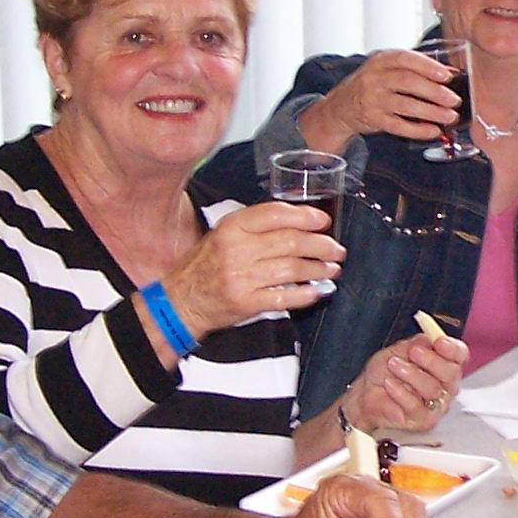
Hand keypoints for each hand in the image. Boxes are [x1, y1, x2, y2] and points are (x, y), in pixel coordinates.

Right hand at [153, 200, 342, 343]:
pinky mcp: (246, 302)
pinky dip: (306, 293)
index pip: (276, 214)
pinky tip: (318, 291)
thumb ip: (256, 226)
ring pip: (292, 269)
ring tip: (332, 269)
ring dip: (318, 269)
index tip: (324, 222)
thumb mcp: (224, 234)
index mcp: (232, 226)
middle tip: (336, 249)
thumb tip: (300, 222)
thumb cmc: (206, 265)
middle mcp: (237, 249)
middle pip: (291, 242)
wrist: (181, 300)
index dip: (306, 217)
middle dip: (321, 245)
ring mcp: (241, 277)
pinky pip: (285, 296)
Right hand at [298, 48, 460, 149]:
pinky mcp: (373, 119)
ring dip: (431, 112)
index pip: (405, 59)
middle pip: (408, 82)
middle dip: (435, 92)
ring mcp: (373, 100)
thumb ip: (415, 69)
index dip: (428, 66)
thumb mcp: (387, 69)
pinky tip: (433, 130)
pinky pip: (399, 126)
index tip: (447, 75)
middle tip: (454, 99)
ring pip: (405, 105)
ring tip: (450, 116)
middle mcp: (375, 78)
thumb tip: (449, 74)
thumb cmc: (370, 85)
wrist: (340, 106)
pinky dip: (418, 130)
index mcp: (381, 61)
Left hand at [341, 330, 468, 433]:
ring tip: (393, 365)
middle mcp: (444, 385)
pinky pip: (416, 405)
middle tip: (413, 352)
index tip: (439, 342)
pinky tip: (390, 384)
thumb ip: (416, 344)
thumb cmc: (384, 374)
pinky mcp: (424, 420)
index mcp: (443, 364)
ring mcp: (436, 404)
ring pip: (432, 388)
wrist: (364, 395)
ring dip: (410, 374)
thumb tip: (430, 338)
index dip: (452, 348)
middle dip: (431, 360)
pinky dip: (400, 392)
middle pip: (451, 373)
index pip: (459, 355)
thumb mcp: (397, 350)